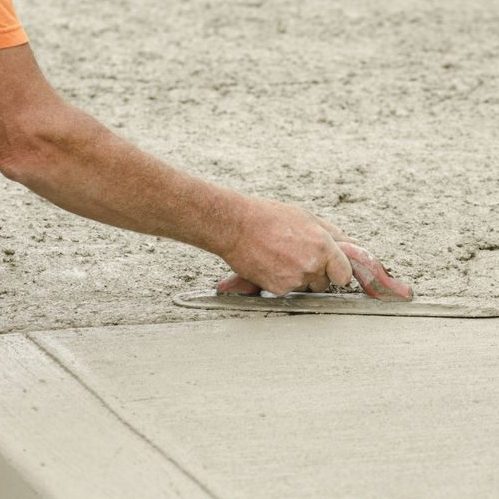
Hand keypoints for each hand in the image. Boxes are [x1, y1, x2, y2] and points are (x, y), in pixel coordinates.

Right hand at [218, 198, 353, 295]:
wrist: (235, 226)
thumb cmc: (269, 217)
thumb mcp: (306, 217)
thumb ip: (331, 234)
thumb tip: (349, 245)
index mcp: (323, 246)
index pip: (345, 274)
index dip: (339, 271)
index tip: (333, 269)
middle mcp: (312, 266)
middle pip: (325, 283)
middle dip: (317, 274)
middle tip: (299, 256)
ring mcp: (295, 279)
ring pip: (305, 287)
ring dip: (299, 278)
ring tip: (282, 257)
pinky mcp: (278, 289)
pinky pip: (288, 291)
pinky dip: (281, 281)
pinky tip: (271, 264)